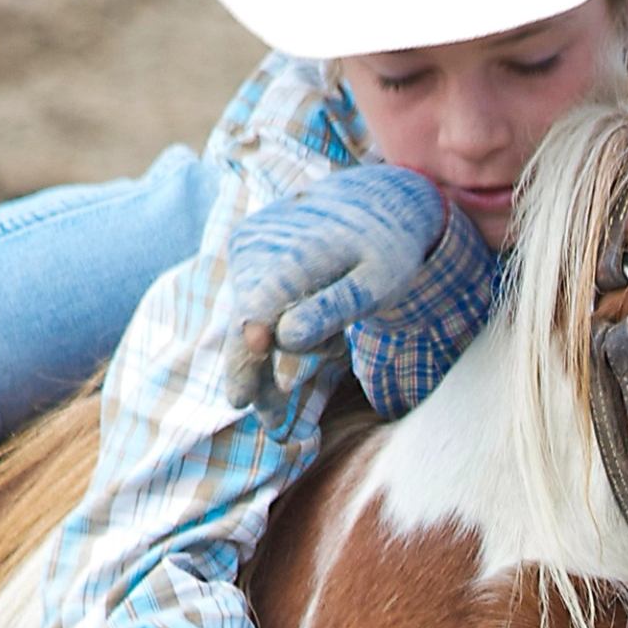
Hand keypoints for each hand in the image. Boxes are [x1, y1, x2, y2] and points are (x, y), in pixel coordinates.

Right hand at [224, 167, 458, 418]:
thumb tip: (286, 339)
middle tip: (276, 428)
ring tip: (305, 384)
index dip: (245, 359)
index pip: (256, 315)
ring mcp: (248, 244)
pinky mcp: (245, 248)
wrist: (374, 199)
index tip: (240, 400)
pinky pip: (252, 303)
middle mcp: (259, 245)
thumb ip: (334, 308)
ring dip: (268, 359)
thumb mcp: (378, 283)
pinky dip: (272, 328)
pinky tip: (306, 333)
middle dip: (256, 377)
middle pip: (245, 326)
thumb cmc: (387, 248)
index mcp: (295, 254)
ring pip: (246, 319)